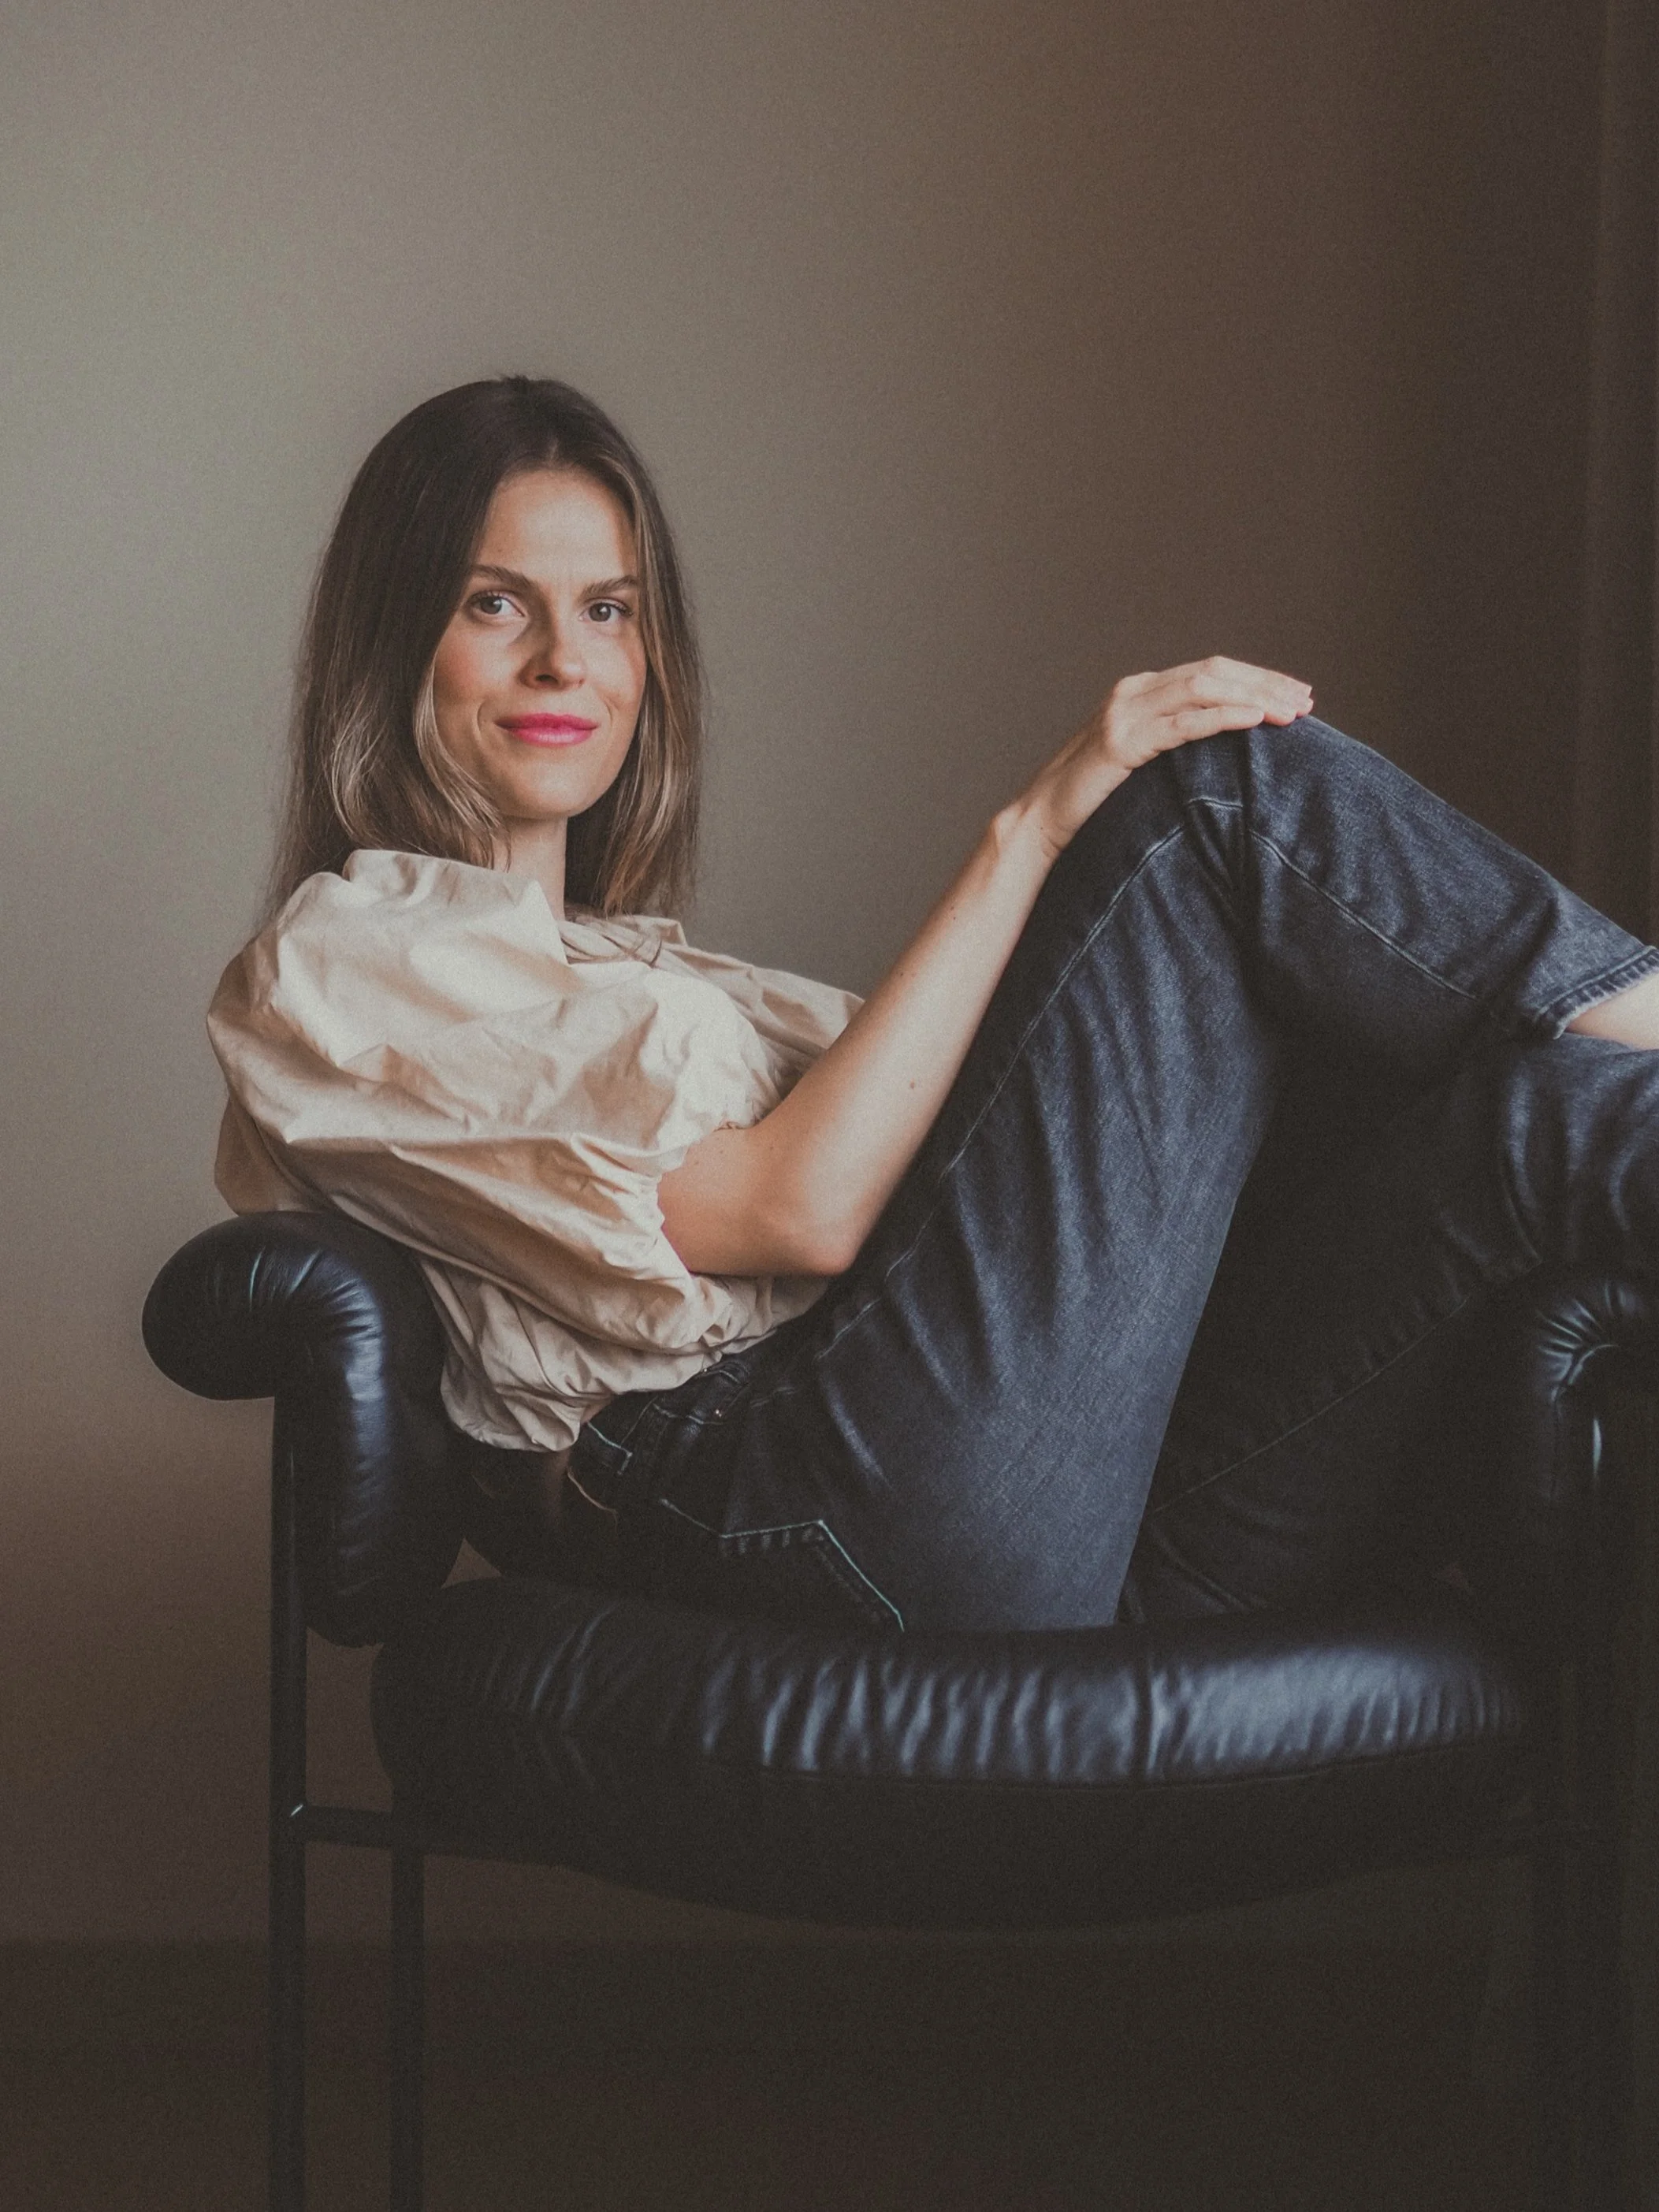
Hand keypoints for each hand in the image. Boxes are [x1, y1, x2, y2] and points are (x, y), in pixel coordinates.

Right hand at [1020, 656, 1314, 858]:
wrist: (1041, 822)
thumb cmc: (1093, 803)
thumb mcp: (1141, 764)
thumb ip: (1172, 744)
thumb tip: (1222, 752)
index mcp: (1140, 692)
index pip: (1210, 672)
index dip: (1257, 679)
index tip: (1295, 695)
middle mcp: (1132, 692)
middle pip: (1213, 672)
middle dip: (1265, 683)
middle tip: (1305, 701)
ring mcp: (1124, 713)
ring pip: (1203, 688)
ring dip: (1253, 696)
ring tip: (1290, 712)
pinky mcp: (1121, 743)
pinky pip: (1182, 723)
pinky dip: (1223, 717)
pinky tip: (1254, 719)